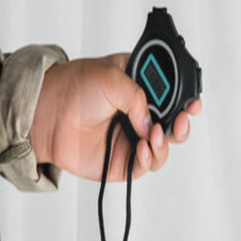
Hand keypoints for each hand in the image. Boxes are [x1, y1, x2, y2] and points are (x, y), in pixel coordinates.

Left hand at [30, 52, 201, 182]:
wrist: (48, 113)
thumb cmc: (75, 86)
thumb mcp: (112, 76)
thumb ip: (139, 96)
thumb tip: (149, 122)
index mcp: (140, 86)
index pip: (172, 95)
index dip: (186, 99)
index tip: (193, 103)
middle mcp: (139, 113)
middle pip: (174, 123)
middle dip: (182, 123)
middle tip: (181, 120)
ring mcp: (131, 137)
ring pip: (164, 146)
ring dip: (165, 142)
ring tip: (153, 136)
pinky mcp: (121, 160)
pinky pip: (146, 165)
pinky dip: (149, 158)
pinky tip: (142, 150)